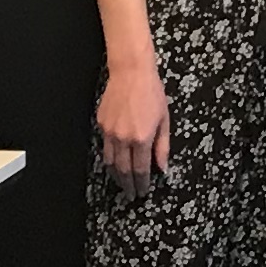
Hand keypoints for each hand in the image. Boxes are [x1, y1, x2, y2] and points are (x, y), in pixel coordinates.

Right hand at [96, 56, 171, 185]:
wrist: (131, 72)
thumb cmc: (152, 92)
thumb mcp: (164, 120)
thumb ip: (162, 146)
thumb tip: (162, 167)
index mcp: (141, 138)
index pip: (140, 170)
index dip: (141, 184)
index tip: (142, 192)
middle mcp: (123, 138)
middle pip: (123, 170)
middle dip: (127, 185)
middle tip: (130, 194)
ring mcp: (110, 131)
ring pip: (110, 161)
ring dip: (116, 175)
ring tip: (122, 183)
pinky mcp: (101, 124)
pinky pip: (104, 147)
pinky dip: (109, 158)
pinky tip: (114, 162)